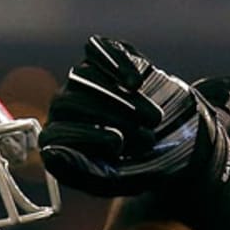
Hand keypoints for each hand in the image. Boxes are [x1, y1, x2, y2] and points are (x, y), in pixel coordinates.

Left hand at [39, 37, 229, 198]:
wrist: (180, 139)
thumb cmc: (143, 166)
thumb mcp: (118, 181)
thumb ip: (84, 173)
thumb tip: (50, 154)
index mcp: (61, 140)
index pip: (55, 134)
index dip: (86, 138)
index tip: (119, 146)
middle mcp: (65, 107)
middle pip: (68, 103)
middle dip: (110, 119)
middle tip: (146, 137)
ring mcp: (81, 79)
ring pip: (83, 77)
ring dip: (121, 99)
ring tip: (153, 119)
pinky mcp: (103, 55)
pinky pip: (97, 49)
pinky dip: (115, 63)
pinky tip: (136, 82)